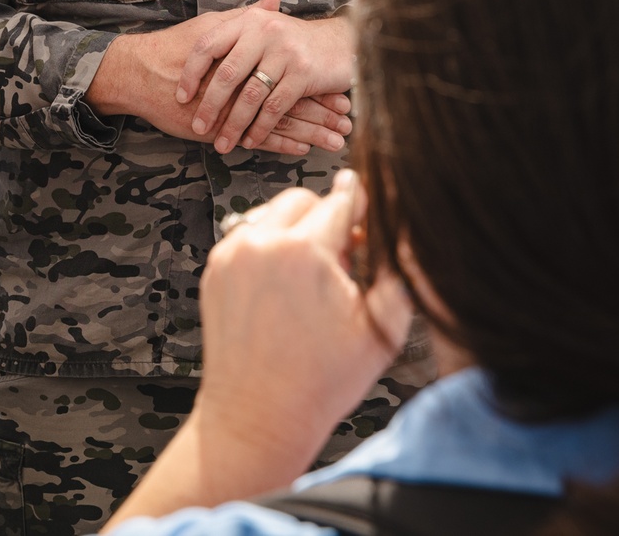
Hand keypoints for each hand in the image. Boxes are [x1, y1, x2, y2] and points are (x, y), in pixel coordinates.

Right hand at [86, 21, 351, 156]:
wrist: (140, 73)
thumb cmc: (177, 48)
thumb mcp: (216, 27)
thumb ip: (250, 15)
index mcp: (247, 56)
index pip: (291, 71)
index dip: (318, 83)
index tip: (345, 90)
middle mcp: (243, 81)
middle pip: (292, 98)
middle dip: (323, 112)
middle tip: (350, 121)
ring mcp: (232, 106)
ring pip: (279, 122)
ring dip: (310, 133)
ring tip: (338, 141)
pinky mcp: (219, 125)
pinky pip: (255, 138)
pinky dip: (280, 144)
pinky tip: (302, 149)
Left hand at [104, 171, 412, 524]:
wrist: (256, 420)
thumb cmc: (317, 384)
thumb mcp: (380, 331)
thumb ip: (397, 271)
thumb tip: (402, 231)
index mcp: (305, 253)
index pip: (342, 198)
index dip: (361, 208)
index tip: (367, 218)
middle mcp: (263, 244)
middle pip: (305, 199)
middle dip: (325, 219)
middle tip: (340, 260)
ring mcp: (233, 255)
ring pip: (273, 213)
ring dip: (295, 231)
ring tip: (310, 277)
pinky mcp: (216, 269)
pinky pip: (249, 236)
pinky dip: (268, 249)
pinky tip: (284, 286)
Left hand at [175, 0, 354, 153]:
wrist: (340, 43)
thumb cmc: (293, 40)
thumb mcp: (263, 27)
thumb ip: (232, 33)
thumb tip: (187, 48)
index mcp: (248, 20)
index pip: (208, 44)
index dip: (191, 72)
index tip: (180, 96)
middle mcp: (264, 31)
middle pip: (227, 74)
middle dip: (210, 105)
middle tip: (198, 127)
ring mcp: (284, 52)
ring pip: (250, 95)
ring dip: (234, 124)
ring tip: (222, 143)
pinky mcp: (302, 73)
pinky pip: (274, 107)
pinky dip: (260, 128)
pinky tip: (250, 141)